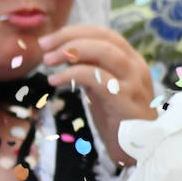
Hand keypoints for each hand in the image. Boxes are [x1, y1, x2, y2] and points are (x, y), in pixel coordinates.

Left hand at [39, 25, 155, 165]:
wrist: (138, 149)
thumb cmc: (118, 118)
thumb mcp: (102, 87)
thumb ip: (90, 69)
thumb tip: (65, 53)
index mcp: (130, 59)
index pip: (104, 33)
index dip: (74, 32)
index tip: (49, 40)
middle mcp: (135, 66)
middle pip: (103, 38)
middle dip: (69, 37)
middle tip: (43, 47)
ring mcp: (132, 82)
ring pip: (104, 52)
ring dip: (71, 51)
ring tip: (47, 60)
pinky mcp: (124, 99)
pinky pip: (97, 78)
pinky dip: (72, 74)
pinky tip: (54, 81)